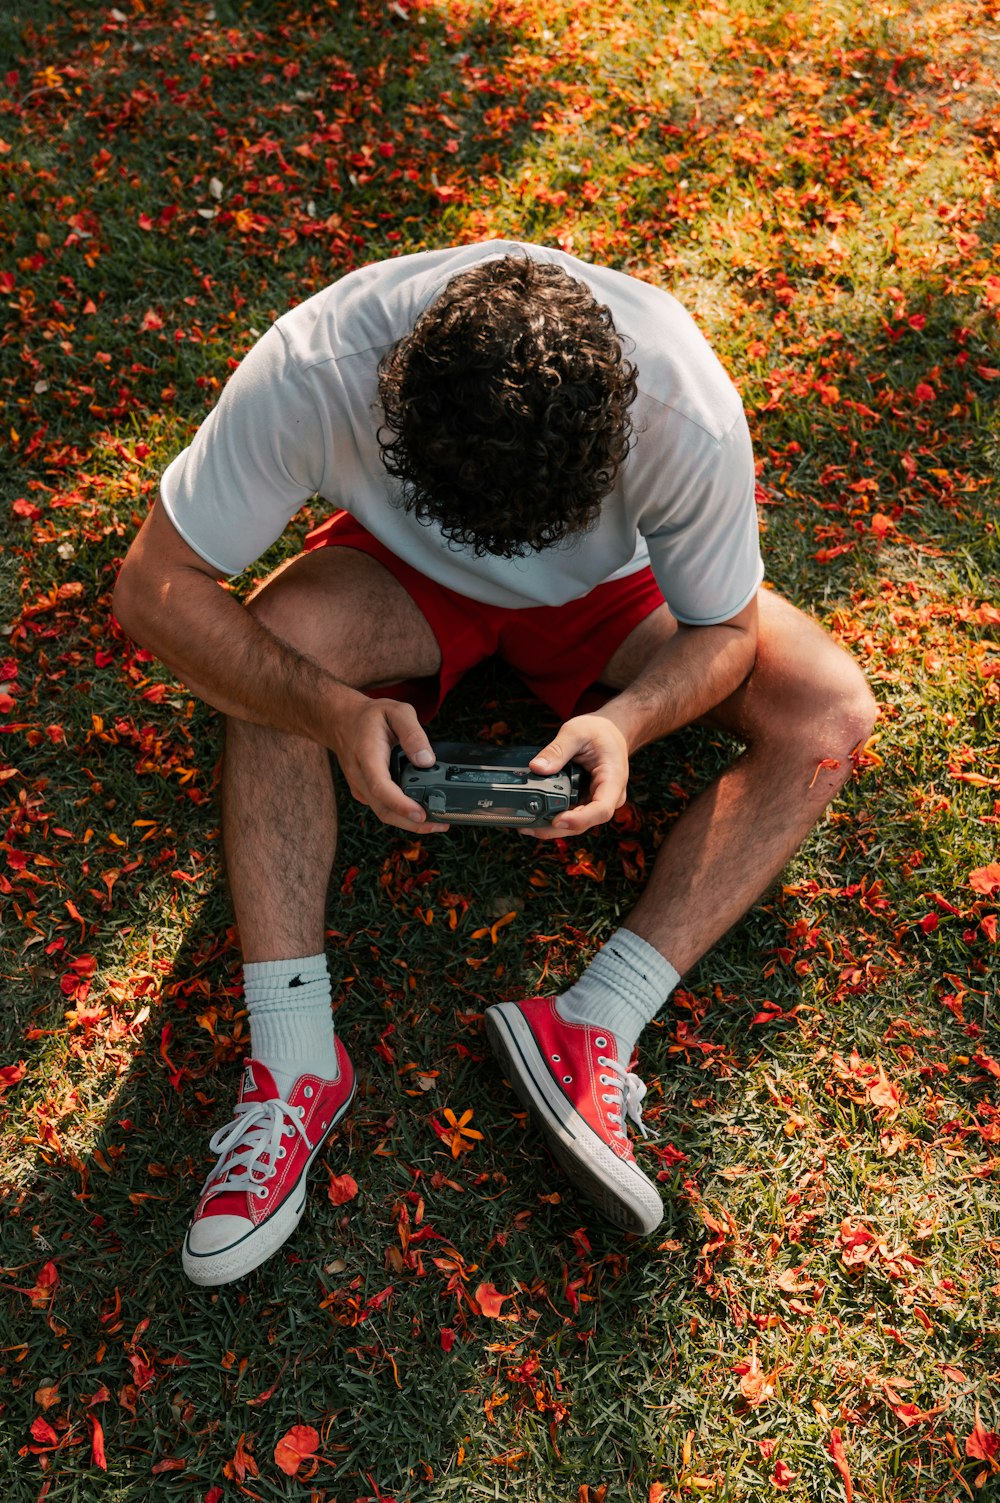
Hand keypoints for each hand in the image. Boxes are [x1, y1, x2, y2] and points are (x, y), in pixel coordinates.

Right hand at [328, 693, 449, 833]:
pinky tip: (421, 812)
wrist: (341, 721)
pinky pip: (382, 808)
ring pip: (383, 813)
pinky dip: (401, 814)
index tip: (420, 813)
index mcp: (367, 755)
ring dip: (409, 823)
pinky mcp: (364, 792)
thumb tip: (427, 761)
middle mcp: (360, 776)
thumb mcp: (396, 711)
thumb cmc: (370, 717)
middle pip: (384, 809)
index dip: (401, 804)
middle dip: (412, 822)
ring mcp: (360, 786)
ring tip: (437, 823)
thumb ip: (413, 733)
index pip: (381, 786)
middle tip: (440, 824)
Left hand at [525, 713, 629, 839]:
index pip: (602, 809)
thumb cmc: (599, 732)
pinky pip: (570, 815)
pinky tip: (533, 817)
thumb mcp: (577, 732)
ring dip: (550, 827)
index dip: (579, 819)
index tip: (557, 819)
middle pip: (585, 823)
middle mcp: (608, 797)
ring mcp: (596, 801)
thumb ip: (557, 750)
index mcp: (613, 780)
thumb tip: (536, 768)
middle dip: (556, 828)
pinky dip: (552, 818)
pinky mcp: (585, 801)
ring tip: (524, 825)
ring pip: (575, 823)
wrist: (610, 732)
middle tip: (528, 827)